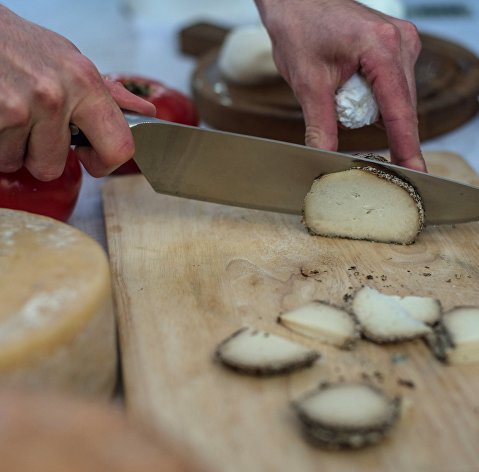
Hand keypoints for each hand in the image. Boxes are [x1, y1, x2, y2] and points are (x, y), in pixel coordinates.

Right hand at [0, 5, 155, 180]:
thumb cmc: (22, 46)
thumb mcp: (71, 63)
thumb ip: (107, 95)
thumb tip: (145, 113)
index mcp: (85, 83)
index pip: (119, 148)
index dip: (104, 164)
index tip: (90, 158)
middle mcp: (55, 97)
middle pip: (53, 167)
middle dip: (43, 158)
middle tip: (36, 131)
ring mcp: (20, 108)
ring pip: (21, 163)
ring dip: (15, 148)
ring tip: (13, 115)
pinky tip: (0, 116)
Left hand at [255, 0, 426, 171]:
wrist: (297, 1)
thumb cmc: (300, 29)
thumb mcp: (308, 84)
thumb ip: (320, 125)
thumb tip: (324, 158)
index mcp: (382, 48)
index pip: (400, 111)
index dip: (406, 147)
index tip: (415, 173)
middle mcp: (400, 43)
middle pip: (402, 108)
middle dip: (385, 132)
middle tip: (368, 153)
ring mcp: (400, 44)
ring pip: (397, 99)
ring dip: (374, 113)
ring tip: (342, 100)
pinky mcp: (394, 48)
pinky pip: (391, 87)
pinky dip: (373, 101)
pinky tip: (352, 94)